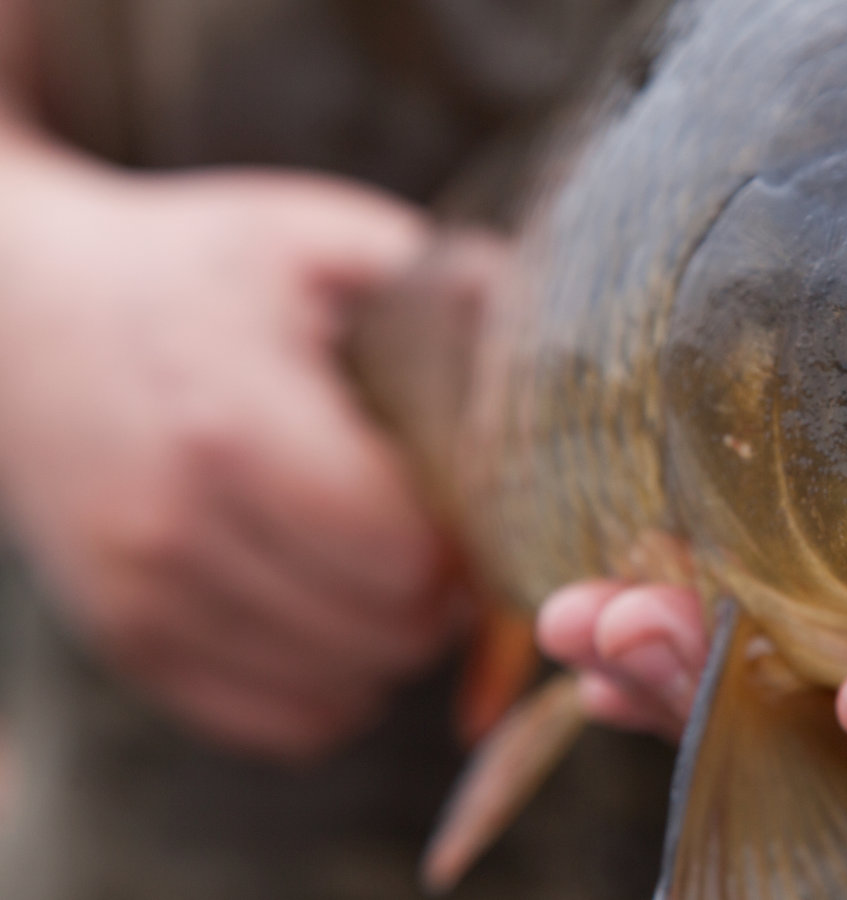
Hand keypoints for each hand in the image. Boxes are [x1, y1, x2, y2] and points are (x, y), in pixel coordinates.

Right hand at [0, 149, 464, 761]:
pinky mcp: (127, 643)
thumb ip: (456, 296)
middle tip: (436, 528)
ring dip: (393, 640)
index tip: (468, 493)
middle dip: (442, 592)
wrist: (22, 316)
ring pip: (344, 691)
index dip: (466, 538)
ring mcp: (138, 596)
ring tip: (379, 556)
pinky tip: (330, 600)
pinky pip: (285, 722)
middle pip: (387, 634)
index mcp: (233, 422)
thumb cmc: (202, 273)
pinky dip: (335, 680)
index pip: (403, 559)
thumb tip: (576, 365)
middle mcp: (172, 527)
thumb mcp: (327, 243)